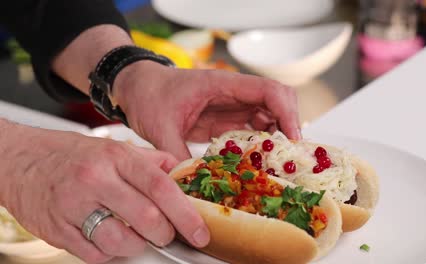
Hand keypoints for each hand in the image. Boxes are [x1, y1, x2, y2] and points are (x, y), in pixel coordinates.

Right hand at [0, 123, 208, 262]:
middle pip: (146, 218)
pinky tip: (108, 237)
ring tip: (135, 235)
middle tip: (166, 233)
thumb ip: (150, 161)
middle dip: (165, 234)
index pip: (160, 187)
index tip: (200, 231)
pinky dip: (109, 253)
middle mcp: (95, 179)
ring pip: (121, 242)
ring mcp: (73, 205)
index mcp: (115, 157)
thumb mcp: (113, 147)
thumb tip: (182, 173)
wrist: (21, 159)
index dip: (185, 213)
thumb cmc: (72, 155)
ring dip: (137, 246)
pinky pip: (94, 255)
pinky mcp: (56, 229)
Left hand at [114, 61, 300, 159]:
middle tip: (287, 160)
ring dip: (275, 142)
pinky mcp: (226, 121)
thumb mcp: (159, 126)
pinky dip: (260, 148)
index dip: (286, 112)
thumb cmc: (148, 95)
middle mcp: (234, 94)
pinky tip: (257, 166)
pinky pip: (253, 132)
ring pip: (269, 120)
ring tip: (275, 168)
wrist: (137, 89)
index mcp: (222, 84)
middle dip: (287, 130)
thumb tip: (191, 183)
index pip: (268, 90)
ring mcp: (232, 107)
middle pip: (277, 104)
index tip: (292, 139)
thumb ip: (176, 153)